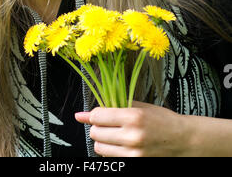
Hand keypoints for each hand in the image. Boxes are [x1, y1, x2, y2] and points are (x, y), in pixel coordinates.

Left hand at [75, 101, 190, 156]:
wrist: (182, 140)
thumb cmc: (162, 120)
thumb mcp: (141, 107)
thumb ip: (116, 106)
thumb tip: (89, 111)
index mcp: (133, 117)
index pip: (98, 117)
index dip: (93, 115)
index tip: (93, 114)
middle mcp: (132, 137)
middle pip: (96, 133)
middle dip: (97, 127)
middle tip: (106, 124)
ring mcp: (133, 154)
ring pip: (99, 148)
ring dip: (102, 141)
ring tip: (113, 135)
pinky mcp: (134, 165)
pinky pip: (110, 159)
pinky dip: (110, 151)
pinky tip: (120, 145)